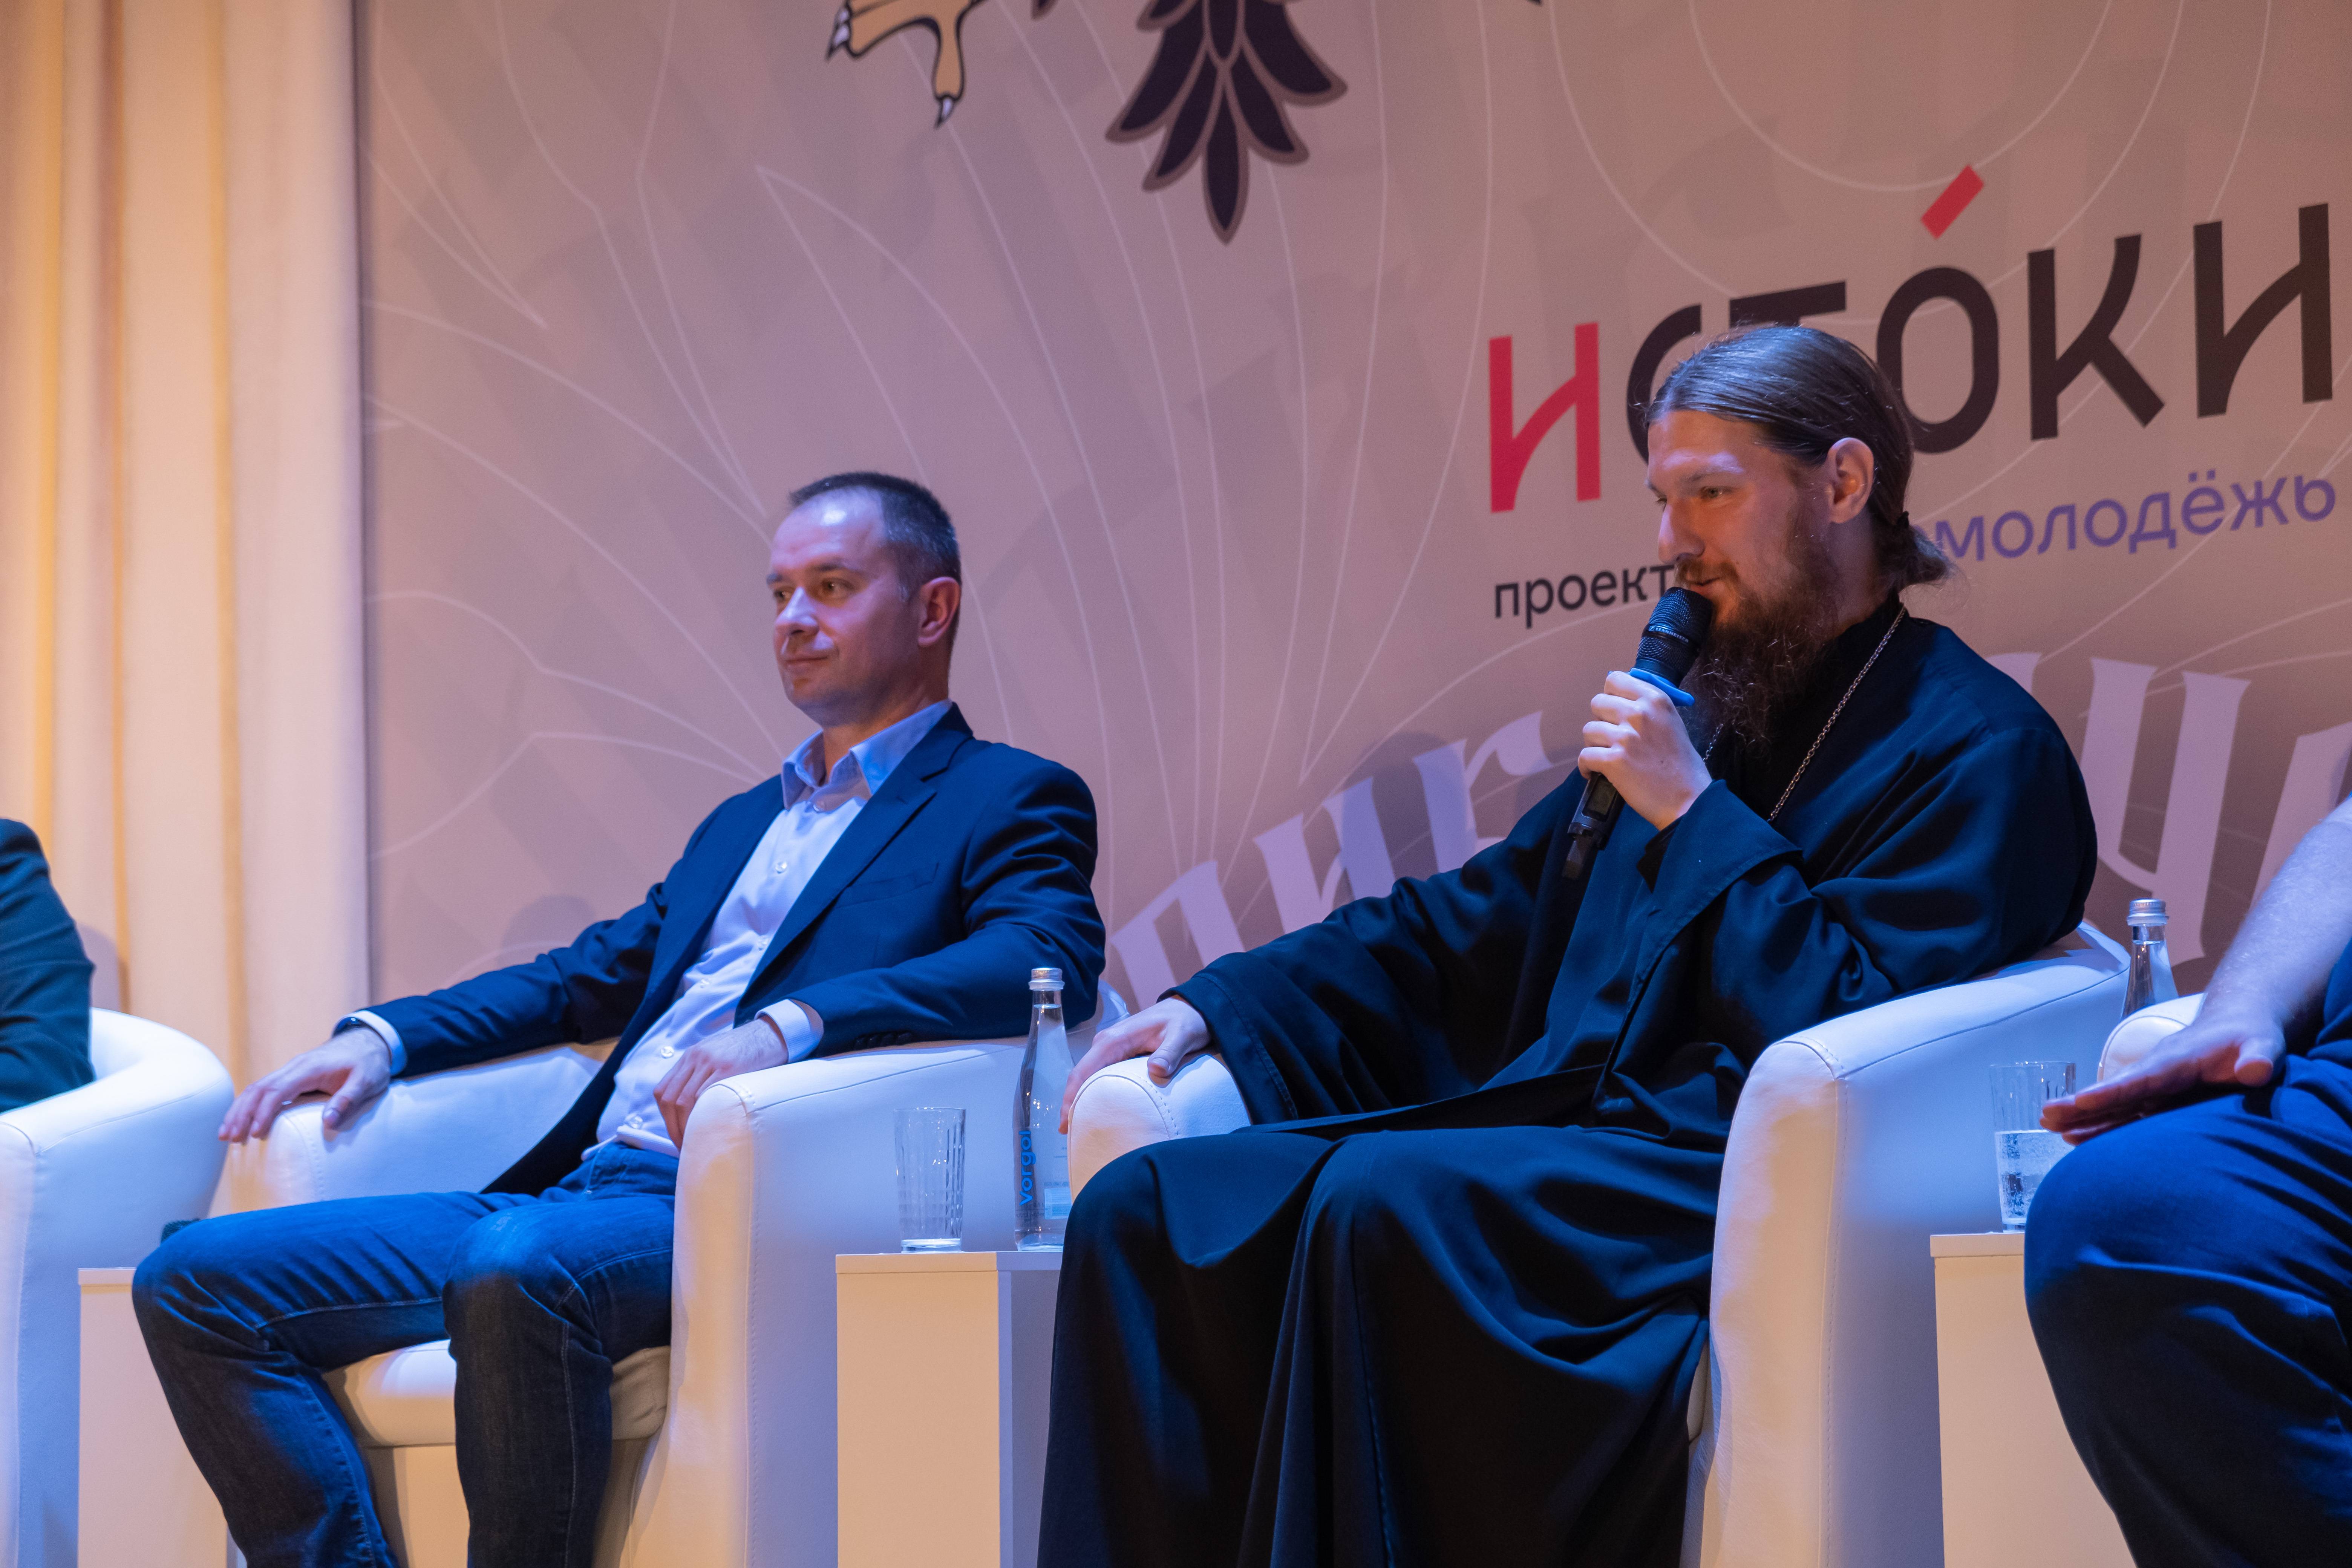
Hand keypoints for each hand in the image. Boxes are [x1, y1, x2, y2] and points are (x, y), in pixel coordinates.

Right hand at [220, 1028, 392, 1142]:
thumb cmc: (369, 1063)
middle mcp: (294, 1067)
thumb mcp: (367, 1081)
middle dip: (241, 1113)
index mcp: (309, 1068)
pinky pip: (265, 1090)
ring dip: (240, 1110)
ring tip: (225, 1134)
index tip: (254, 1134)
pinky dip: (249, 1105)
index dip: (264, 1113)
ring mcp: (291, 1070)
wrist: (370, 1042)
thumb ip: (348, 1100)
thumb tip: (328, 1122)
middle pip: (258, 1089)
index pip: (277, 1090)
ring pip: (256, 1088)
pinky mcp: (292, 1076)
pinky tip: (241, 1120)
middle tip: (228, 1138)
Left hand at [655, 1015, 790, 1150]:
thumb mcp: (715, 1055)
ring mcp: (710, 1062)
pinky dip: (702, 1116)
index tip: (675, 1134)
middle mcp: (695, 1057)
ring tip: (696, 1143)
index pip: (663, 1091)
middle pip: (670, 1099)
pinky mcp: (728, 1068)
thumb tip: (690, 1109)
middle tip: (683, 1146)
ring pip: (684, 1100)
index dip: (665, 1118)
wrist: (770, 1034)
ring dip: (686, 1126)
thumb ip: (699, 1075)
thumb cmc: (746, 1051)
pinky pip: (706, 1096)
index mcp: (690, 1056)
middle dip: (673, 1127)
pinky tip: (709, 1128)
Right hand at [1059, 998, 1208, 1132]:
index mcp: (1114, 1039)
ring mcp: (1111, 1050)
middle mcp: (1106, 1044)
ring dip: (1082, 1100)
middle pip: (1081, 1077)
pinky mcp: (1119, 1056)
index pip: (1083, 1070)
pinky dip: (1095, 1093)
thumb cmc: (1185, 1022)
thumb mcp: (1181, 1036)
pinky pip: (1101, 1076)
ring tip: (1080, 1127)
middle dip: (1073, 1104)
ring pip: (1089, 1078)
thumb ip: (1170, 1053)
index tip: (1065, 1122)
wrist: (1190, 1010)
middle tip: (1070, 1133)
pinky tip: (1098, 1112)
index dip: (1071, 1097)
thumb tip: (1156, 1070)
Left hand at [1579, 671, 1709, 829]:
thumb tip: (1621, 699)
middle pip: (1597, 702)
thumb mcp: (1671, 723)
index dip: (1610, 695)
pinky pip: (1584, 756)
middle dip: (1602, 720)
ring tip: (1607, 757)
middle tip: (1612, 737)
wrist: (1688, 800)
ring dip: (1594, 744)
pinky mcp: (1613, 761)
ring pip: (1588, 729)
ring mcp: (1625, 737)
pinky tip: (1594, 773)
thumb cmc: (1682, 764)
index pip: (1615, 679)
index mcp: (1655, 699)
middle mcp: (1639, 713)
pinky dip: (1586, 767)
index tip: (1614, 710)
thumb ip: (1648, 708)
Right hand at [2040, 1007, 2285, 1141]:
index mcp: (2176, 1062)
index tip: (2082, 1101)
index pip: (2140, 1080)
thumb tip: (2255, 1070)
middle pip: (2116, 1092)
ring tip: (2050, 1128)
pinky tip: (2078, 1137)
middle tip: (2046, 1116)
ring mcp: (2155, 1087)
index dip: (2111, 1091)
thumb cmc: (2251, 1039)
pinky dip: (2101, 1123)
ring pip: (2115, 1104)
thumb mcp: (2263, 1044)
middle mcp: (2157, 1073)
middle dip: (2081, 1105)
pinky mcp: (2159, 1099)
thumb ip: (2260, 1056)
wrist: (2238, 1027)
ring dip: (2084, 1116)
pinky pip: (2125, 1113)